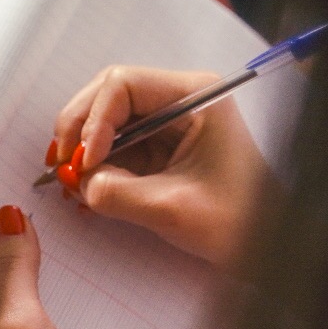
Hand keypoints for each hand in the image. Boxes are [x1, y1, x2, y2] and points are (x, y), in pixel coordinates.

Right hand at [49, 66, 274, 264]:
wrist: (266, 244)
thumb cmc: (239, 222)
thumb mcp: (173, 210)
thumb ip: (118, 193)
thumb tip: (80, 183)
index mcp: (195, 95)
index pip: (124, 84)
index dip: (94, 120)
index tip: (85, 161)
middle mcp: (181, 98)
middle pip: (109, 95)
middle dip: (80, 129)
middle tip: (62, 165)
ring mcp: (170, 121)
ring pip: (109, 119)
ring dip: (85, 148)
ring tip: (71, 181)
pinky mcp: (162, 145)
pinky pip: (118, 144)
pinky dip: (97, 163)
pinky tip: (86, 186)